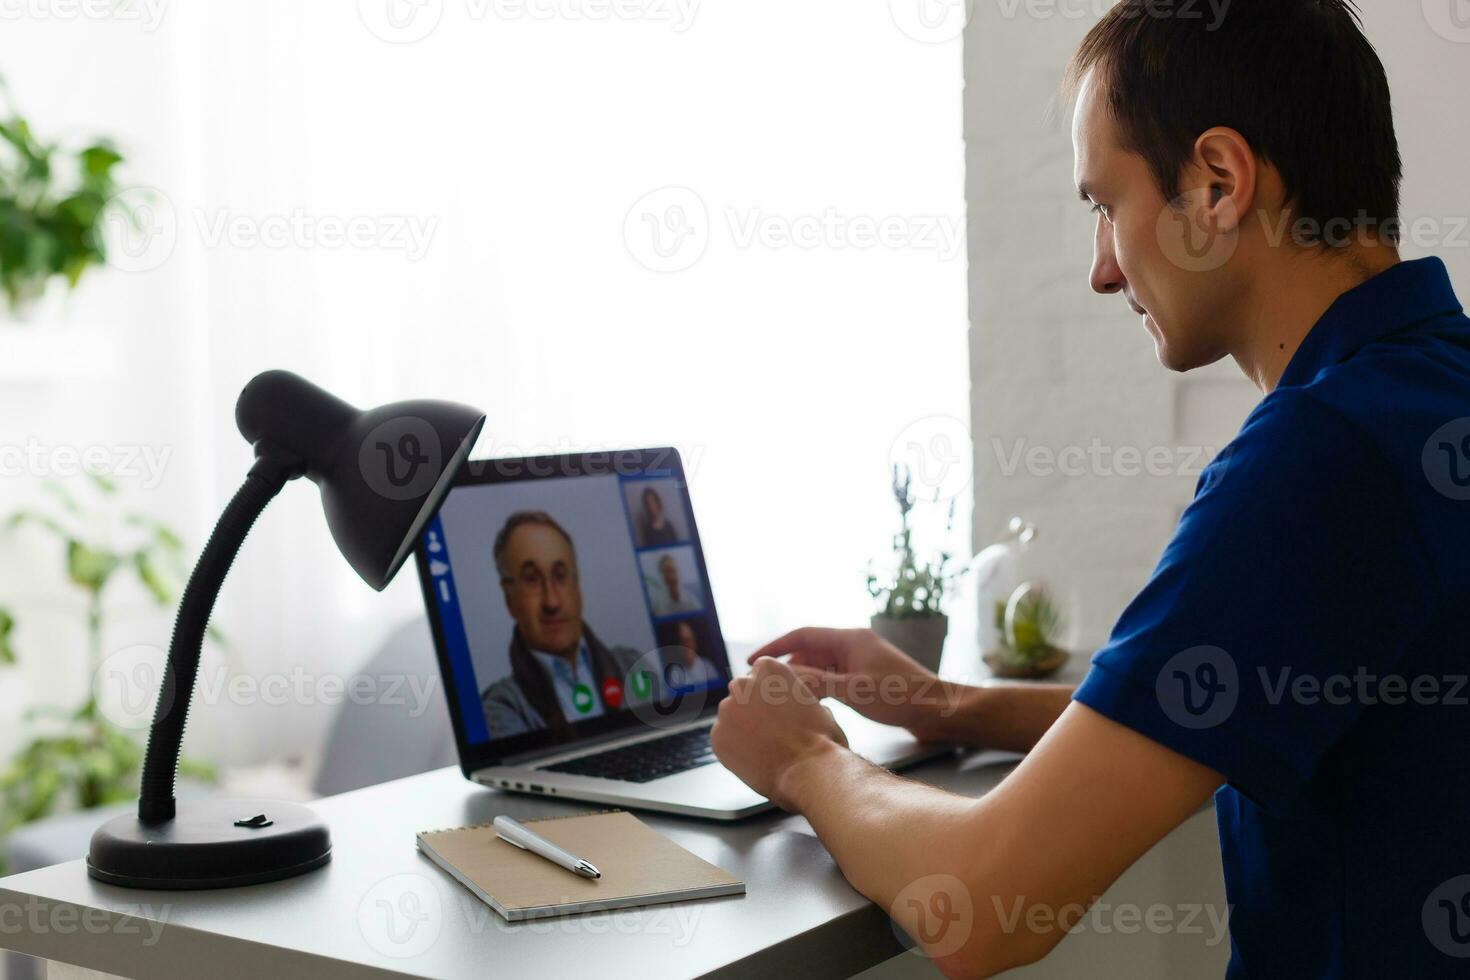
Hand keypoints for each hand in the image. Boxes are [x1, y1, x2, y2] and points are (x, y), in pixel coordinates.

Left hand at [710, 657, 847, 809]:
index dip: (768, 694)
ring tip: (765, 750)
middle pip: (741, 694)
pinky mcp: (716, 736)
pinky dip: (734, 750)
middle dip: (751, 709)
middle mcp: (742, 683)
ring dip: (742, 730)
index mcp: (768, 669)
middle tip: (769, 732)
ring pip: (731, 718)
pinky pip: (723, 740)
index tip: (776, 709)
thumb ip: (796, 700)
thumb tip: (793, 707)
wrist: (810, 771)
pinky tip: (755, 760)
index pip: (759, 675)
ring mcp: (726, 710)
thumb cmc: (822, 740)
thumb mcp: (818, 706)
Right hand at [747, 627, 959, 740]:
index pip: (802, 635)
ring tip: (780, 696)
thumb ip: (818, 683)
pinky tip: (808, 704)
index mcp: (850, 639)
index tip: (753, 660)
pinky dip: (818, 687)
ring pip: (821, 666)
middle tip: (763, 684)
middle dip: (786, 665)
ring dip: (802, 678)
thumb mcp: (855, 691)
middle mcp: (854, 644)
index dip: (775, 646)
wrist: (939, 710)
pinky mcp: (867, 678)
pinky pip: (833, 678)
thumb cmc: (902, 697)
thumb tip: (784, 678)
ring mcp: (861, 661)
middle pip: (810, 650)